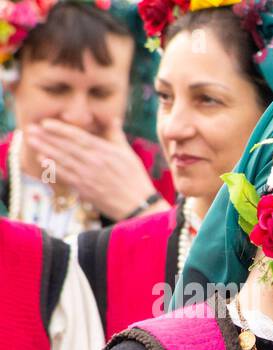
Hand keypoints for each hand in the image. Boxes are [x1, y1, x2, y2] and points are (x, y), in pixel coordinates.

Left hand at [24, 117, 161, 220]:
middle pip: (67, 147)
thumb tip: (112, 119)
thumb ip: (116, 136)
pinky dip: (54, 168)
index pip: (79, 137)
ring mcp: (89, 176)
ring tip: (31, 140)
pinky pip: (66, 176)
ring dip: (45, 149)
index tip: (46, 122)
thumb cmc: (136, 179)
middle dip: (47, 137)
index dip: (61, 129)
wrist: (139, 205)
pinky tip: (42, 160)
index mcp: (106, 152)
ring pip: (63, 160)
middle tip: (30, 128)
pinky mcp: (86, 189)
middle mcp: (95, 163)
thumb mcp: (129, 154)